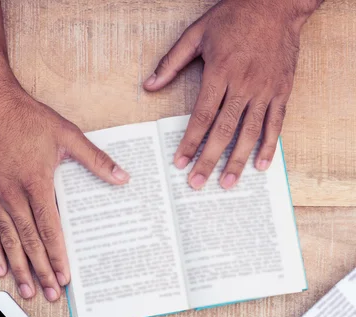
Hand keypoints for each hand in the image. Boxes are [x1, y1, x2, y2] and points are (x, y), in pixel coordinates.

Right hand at [0, 81, 128, 300]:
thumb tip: (122, 177)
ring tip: (27, 290)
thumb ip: (95, 159)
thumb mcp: (66, 135)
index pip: (49, 229)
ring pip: (9, 241)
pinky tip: (0, 268)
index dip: (57, 256)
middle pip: (29, 242)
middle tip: (49, 295)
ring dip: (19, 268)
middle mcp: (13, 195)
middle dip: (41, 271)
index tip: (64, 278)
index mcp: (36, 183)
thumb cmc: (28, 118)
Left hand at [144, 0, 318, 188]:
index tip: (180, 163)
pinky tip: (260, 165)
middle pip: (224, 130)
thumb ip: (171, 62)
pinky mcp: (282, 90)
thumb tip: (149, 86)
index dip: (190, 142)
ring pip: (250, 132)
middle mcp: (243, 84)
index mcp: (220, 71)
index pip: (202, 116)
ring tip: (228, 183)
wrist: (277, 1)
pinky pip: (275, 123)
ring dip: (238, 160)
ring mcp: (265, 89)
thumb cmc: (235, 15)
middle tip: (198, 184)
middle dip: (209, 160)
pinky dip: (269, 145)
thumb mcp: (197, 33)